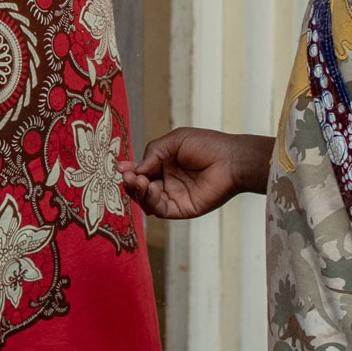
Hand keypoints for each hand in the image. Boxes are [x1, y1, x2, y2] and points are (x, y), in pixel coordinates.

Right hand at [119, 128, 273, 219]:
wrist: (231, 160)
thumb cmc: (207, 145)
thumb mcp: (175, 141)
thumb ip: (153, 152)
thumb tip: (135, 168)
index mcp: (163, 164)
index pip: (140, 170)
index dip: (129, 170)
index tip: (120, 167)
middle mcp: (166, 181)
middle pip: (139, 188)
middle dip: (130, 183)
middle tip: (127, 176)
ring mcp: (173, 196)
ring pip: (146, 200)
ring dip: (137, 192)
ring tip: (139, 181)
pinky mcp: (181, 209)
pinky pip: (160, 209)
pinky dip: (150, 201)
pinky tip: (150, 188)